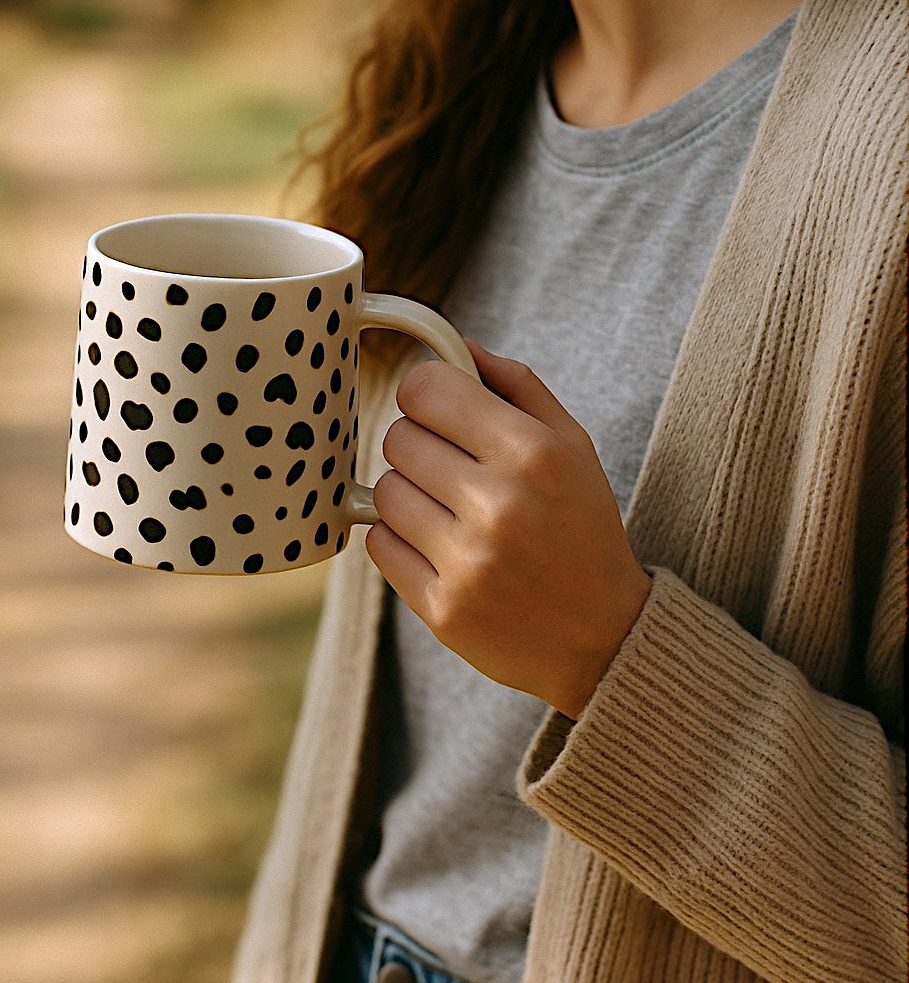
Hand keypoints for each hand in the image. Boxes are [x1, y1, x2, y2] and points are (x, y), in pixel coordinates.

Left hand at [367, 341, 651, 719]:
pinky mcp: (441, 608)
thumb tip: (456, 346)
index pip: (426, 389)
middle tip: (451, 466)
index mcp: (532, 453)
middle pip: (398, 437)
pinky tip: (439, 546)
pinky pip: (379, 544)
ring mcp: (467, 561)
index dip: (425, 392)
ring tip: (448, 509)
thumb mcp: (573, 446)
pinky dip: (399, 540)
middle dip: (420, 444)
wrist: (602, 637)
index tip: (439, 408)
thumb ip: (516, 386)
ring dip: (408, 493)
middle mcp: (498, 504)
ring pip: (385, 491)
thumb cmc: (583, 529)